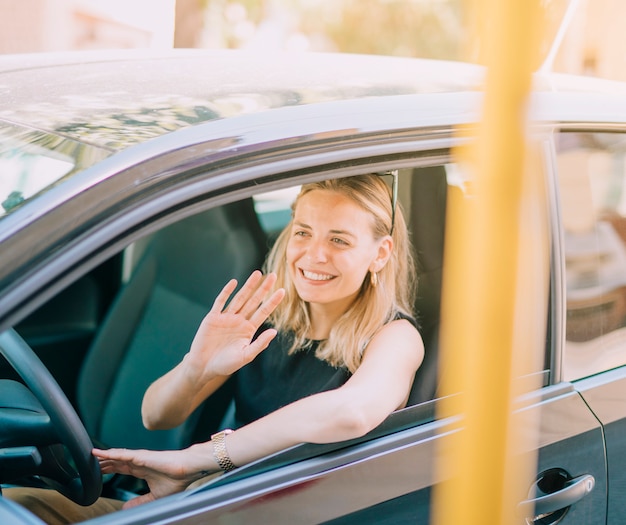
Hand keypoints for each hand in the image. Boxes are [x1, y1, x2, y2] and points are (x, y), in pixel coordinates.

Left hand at [93, 447, 208, 508]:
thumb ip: (140, 501)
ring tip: (90, 455)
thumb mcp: (154, 496)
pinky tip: (99, 453)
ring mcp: (139, 457)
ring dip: (103, 456)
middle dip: (103, 462)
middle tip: (89, 463)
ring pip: (116, 456)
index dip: (109, 469)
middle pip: (115, 461)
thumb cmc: (177, 480)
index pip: (121, 468)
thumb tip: (127, 507)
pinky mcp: (141, 456)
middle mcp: (139, 462)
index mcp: (142, 469)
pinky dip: (109, 453)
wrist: (187, 470)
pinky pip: (121, 454)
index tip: (99, 471)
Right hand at [186, 271, 284, 380]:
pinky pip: (220, 302)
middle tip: (273, 275)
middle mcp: (239, 321)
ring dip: (248, 286)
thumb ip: (260, 344)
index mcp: (248, 329)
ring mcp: (226, 318)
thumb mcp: (246, 356)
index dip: (272, 302)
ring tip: (258, 273)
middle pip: (254, 301)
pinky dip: (226, 292)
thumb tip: (274, 331)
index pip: (263, 312)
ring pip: (239, 298)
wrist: (203, 367)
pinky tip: (234, 282)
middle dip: (263, 289)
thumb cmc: (225, 364)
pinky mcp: (213, 317)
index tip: (283, 291)